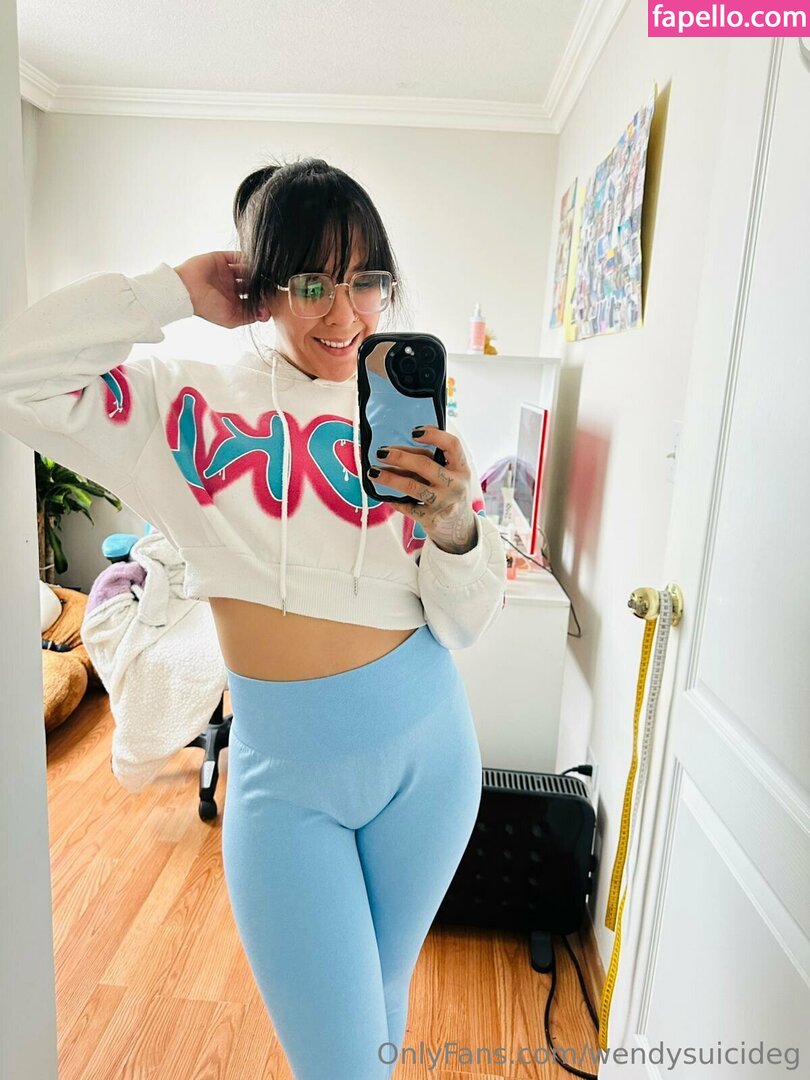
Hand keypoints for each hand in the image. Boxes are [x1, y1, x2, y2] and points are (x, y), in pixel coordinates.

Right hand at [173, 251, 270, 329]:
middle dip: (263, 285)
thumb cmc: (205, 307)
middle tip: (273, 285)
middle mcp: (231, 287)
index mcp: (233, 302)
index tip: (273, 300)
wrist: (186, 291)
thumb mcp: (231, 319)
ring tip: (266, 274)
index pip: (254, 299)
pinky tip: (256, 263)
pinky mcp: (222, 259)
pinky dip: (248, 258)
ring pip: (248, 270)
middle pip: (254, 284)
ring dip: (257, 272)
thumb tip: (266, 314)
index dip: (264, 299)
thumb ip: (249, 316)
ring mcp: (227, 273)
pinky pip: (239, 256)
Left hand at [369, 425, 478, 553]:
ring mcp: (443, 503)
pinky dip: (394, 500)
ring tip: (373, 472)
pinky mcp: (431, 518)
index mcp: (461, 468)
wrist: (458, 526)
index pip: (452, 445)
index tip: (414, 432)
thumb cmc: (448, 491)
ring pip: (412, 487)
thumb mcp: (451, 474)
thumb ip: (432, 460)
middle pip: (425, 465)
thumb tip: (397, 448)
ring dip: (390, 478)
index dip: (434, 435)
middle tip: (381, 452)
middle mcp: (454, 485)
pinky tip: (384, 496)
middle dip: (400, 457)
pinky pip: (408, 507)